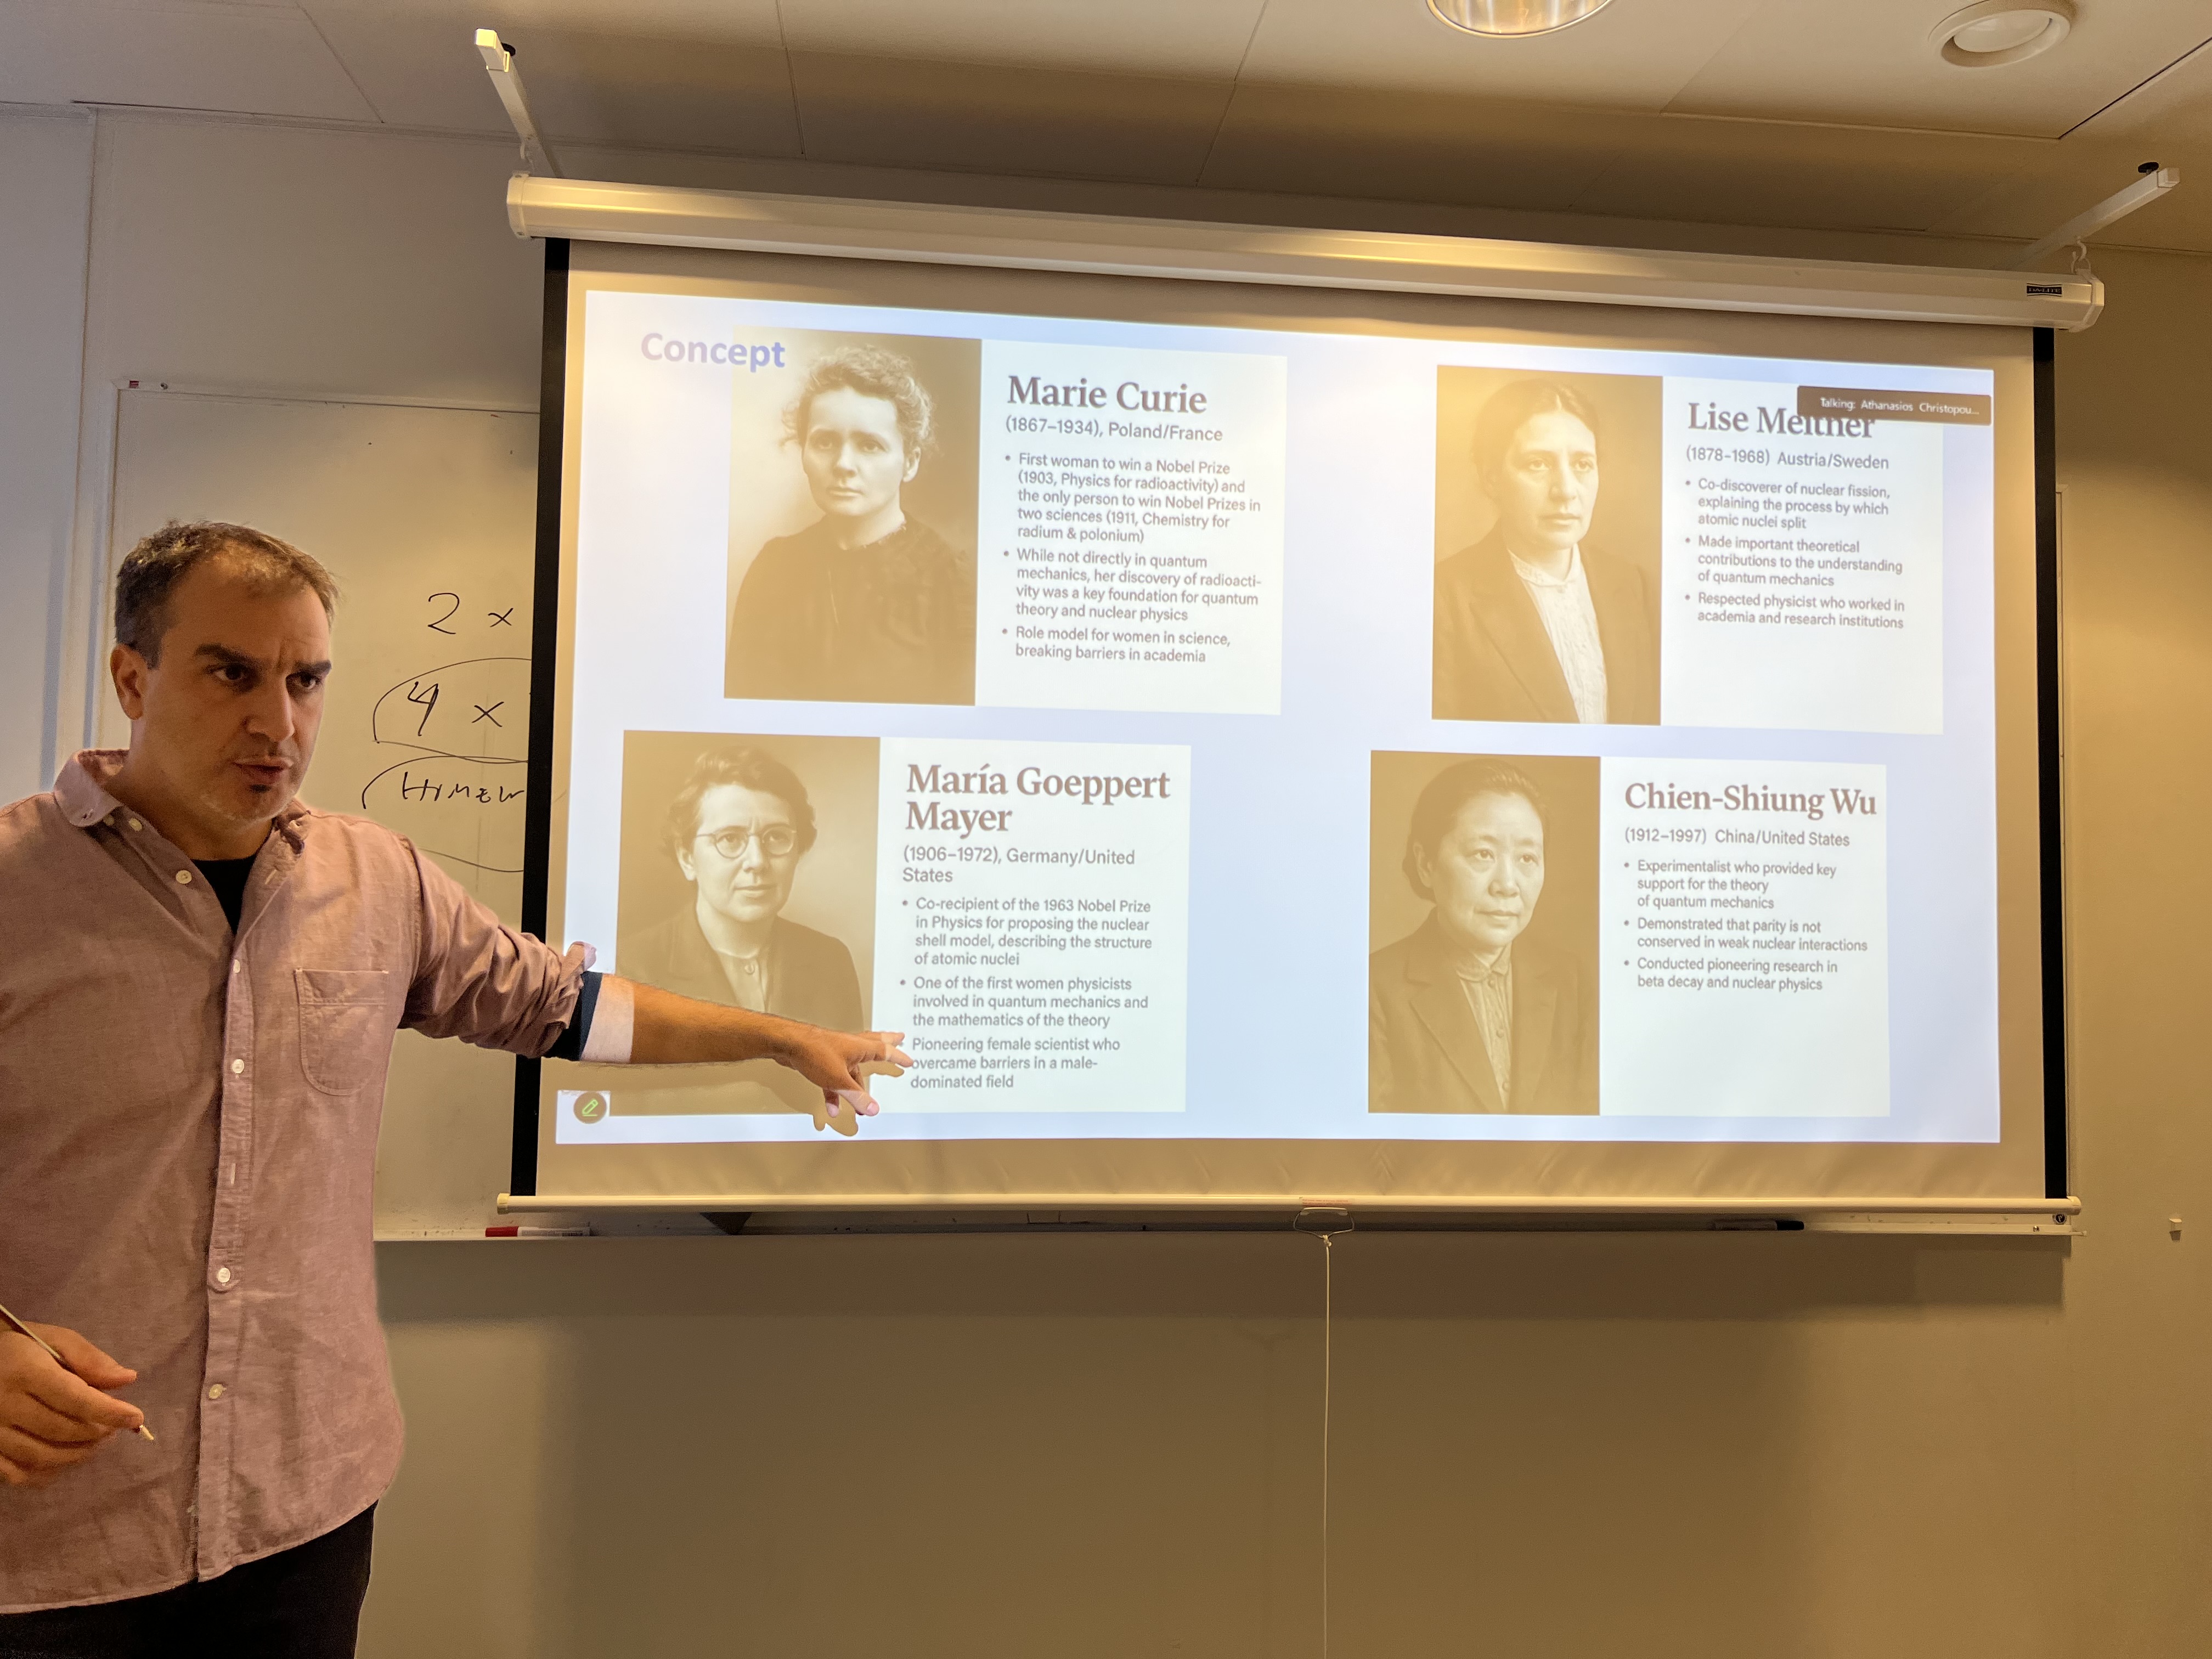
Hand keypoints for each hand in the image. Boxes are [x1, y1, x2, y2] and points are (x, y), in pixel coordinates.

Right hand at [0, 1324, 144, 1489]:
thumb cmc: (17, 1348)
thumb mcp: (52, 1339)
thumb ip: (89, 1358)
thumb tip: (127, 1380)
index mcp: (25, 1372)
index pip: (75, 1399)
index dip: (109, 1412)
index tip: (136, 1418)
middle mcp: (3, 1405)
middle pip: (62, 1430)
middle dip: (97, 1432)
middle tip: (115, 1427)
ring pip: (42, 1456)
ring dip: (78, 1454)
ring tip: (97, 1442)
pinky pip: (18, 1474)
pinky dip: (47, 1473)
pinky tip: (64, 1459)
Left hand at [779, 1028, 910, 1135]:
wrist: (787, 1045)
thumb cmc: (813, 1053)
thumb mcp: (838, 1079)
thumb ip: (856, 1096)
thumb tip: (873, 1108)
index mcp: (859, 1047)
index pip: (885, 1050)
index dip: (898, 1056)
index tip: (908, 1060)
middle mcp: (849, 1047)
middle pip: (873, 1046)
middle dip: (887, 1047)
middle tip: (899, 1039)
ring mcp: (835, 1053)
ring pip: (852, 1071)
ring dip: (856, 1089)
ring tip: (860, 1107)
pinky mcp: (821, 1061)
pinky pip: (834, 1080)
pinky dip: (834, 1094)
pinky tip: (831, 1108)